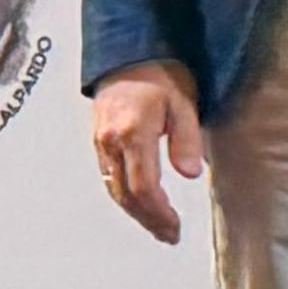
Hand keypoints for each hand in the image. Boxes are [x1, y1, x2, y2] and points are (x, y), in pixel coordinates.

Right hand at [88, 59, 203, 243]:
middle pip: (124, 194)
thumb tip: (190, 174)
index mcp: (132, 133)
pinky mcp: (97, 141)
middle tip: (170, 236)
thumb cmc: (161, 74)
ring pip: (114, 189)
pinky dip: (125, 196)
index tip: (175, 228)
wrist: (126, 52)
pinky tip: (141, 205)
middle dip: (148, 219)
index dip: (159, 212)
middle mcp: (110, 142)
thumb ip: (187, 138)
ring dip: (136, 212)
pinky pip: (109, 177)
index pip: (142, 186)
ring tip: (159, 228)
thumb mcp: (184, 102)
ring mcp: (99, 143)